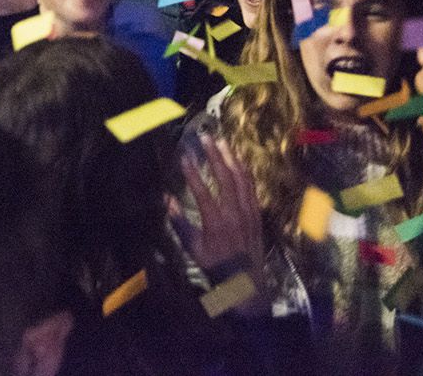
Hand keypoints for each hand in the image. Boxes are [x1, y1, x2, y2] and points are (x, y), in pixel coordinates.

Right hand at [168, 133, 268, 312]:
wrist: (246, 284)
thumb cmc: (215, 266)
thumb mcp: (192, 248)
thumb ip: (179, 222)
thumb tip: (166, 199)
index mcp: (216, 224)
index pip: (203, 192)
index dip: (192, 173)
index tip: (184, 156)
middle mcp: (235, 215)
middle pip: (226, 179)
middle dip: (215, 156)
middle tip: (205, 138)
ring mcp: (249, 213)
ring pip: (242, 180)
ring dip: (232, 159)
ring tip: (222, 143)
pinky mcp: (257, 214)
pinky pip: (252, 188)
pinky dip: (245, 171)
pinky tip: (238, 161)